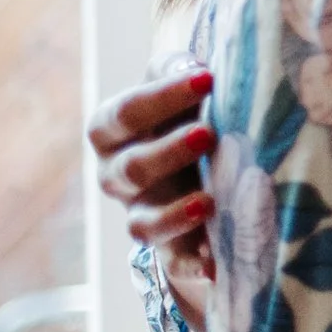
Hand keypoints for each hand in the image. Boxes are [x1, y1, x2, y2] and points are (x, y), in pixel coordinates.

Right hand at [88, 54, 219, 330]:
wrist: (196, 151)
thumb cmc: (190, 103)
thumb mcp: (184, 81)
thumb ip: (185, 70)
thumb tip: (200, 67)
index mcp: (114, 128)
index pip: (125, 113)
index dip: (162, 96)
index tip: (207, 78)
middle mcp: (117, 173)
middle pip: (130, 169)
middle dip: (168, 153)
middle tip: (209, 134)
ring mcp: (139, 212)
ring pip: (141, 222)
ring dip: (174, 214)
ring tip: (210, 202)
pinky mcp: (167, 245)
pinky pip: (172, 261)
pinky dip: (192, 264)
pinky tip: (216, 265)